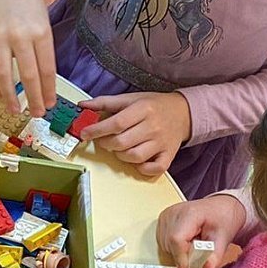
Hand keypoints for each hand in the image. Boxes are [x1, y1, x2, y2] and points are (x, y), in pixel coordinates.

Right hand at [0, 0, 56, 116]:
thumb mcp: (43, 19)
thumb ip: (42, 47)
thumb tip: (41, 77)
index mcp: (41, 32)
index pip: (46, 69)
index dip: (48, 91)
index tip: (50, 104)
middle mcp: (20, 36)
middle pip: (28, 76)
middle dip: (33, 99)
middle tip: (37, 114)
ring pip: (4, 75)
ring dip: (10, 97)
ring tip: (15, 110)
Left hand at [77, 91, 191, 176]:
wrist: (183, 112)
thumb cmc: (154, 106)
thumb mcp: (130, 98)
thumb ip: (105, 102)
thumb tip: (83, 106)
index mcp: (143, 109)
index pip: (116, 123)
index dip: (97, 130)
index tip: (85, 133)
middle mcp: (153, 127)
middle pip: (122, 142)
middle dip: (105, 143)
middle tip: (102, 140)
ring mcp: (161, 143)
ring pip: (134, 157)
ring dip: (120, 155)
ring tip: (118, 148)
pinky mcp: (168, 155)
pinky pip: (154, 169)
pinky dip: (142, 169)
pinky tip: (136, 161)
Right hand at [157, 195, 245, 267]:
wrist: (220, 208)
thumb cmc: (222, 218)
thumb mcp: (223, 238)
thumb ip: (215, 257)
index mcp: (189, 213)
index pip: (176, 239)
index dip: (179, 257)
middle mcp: (174, 212)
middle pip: (169, 244)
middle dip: (182, 255)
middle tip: (198, 252)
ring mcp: (166, 215)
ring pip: (164, 245)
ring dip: (178, 251)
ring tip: (193, 243)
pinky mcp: (163, 220)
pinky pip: (162, 241)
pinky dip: (173, 247)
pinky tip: (186, 240)